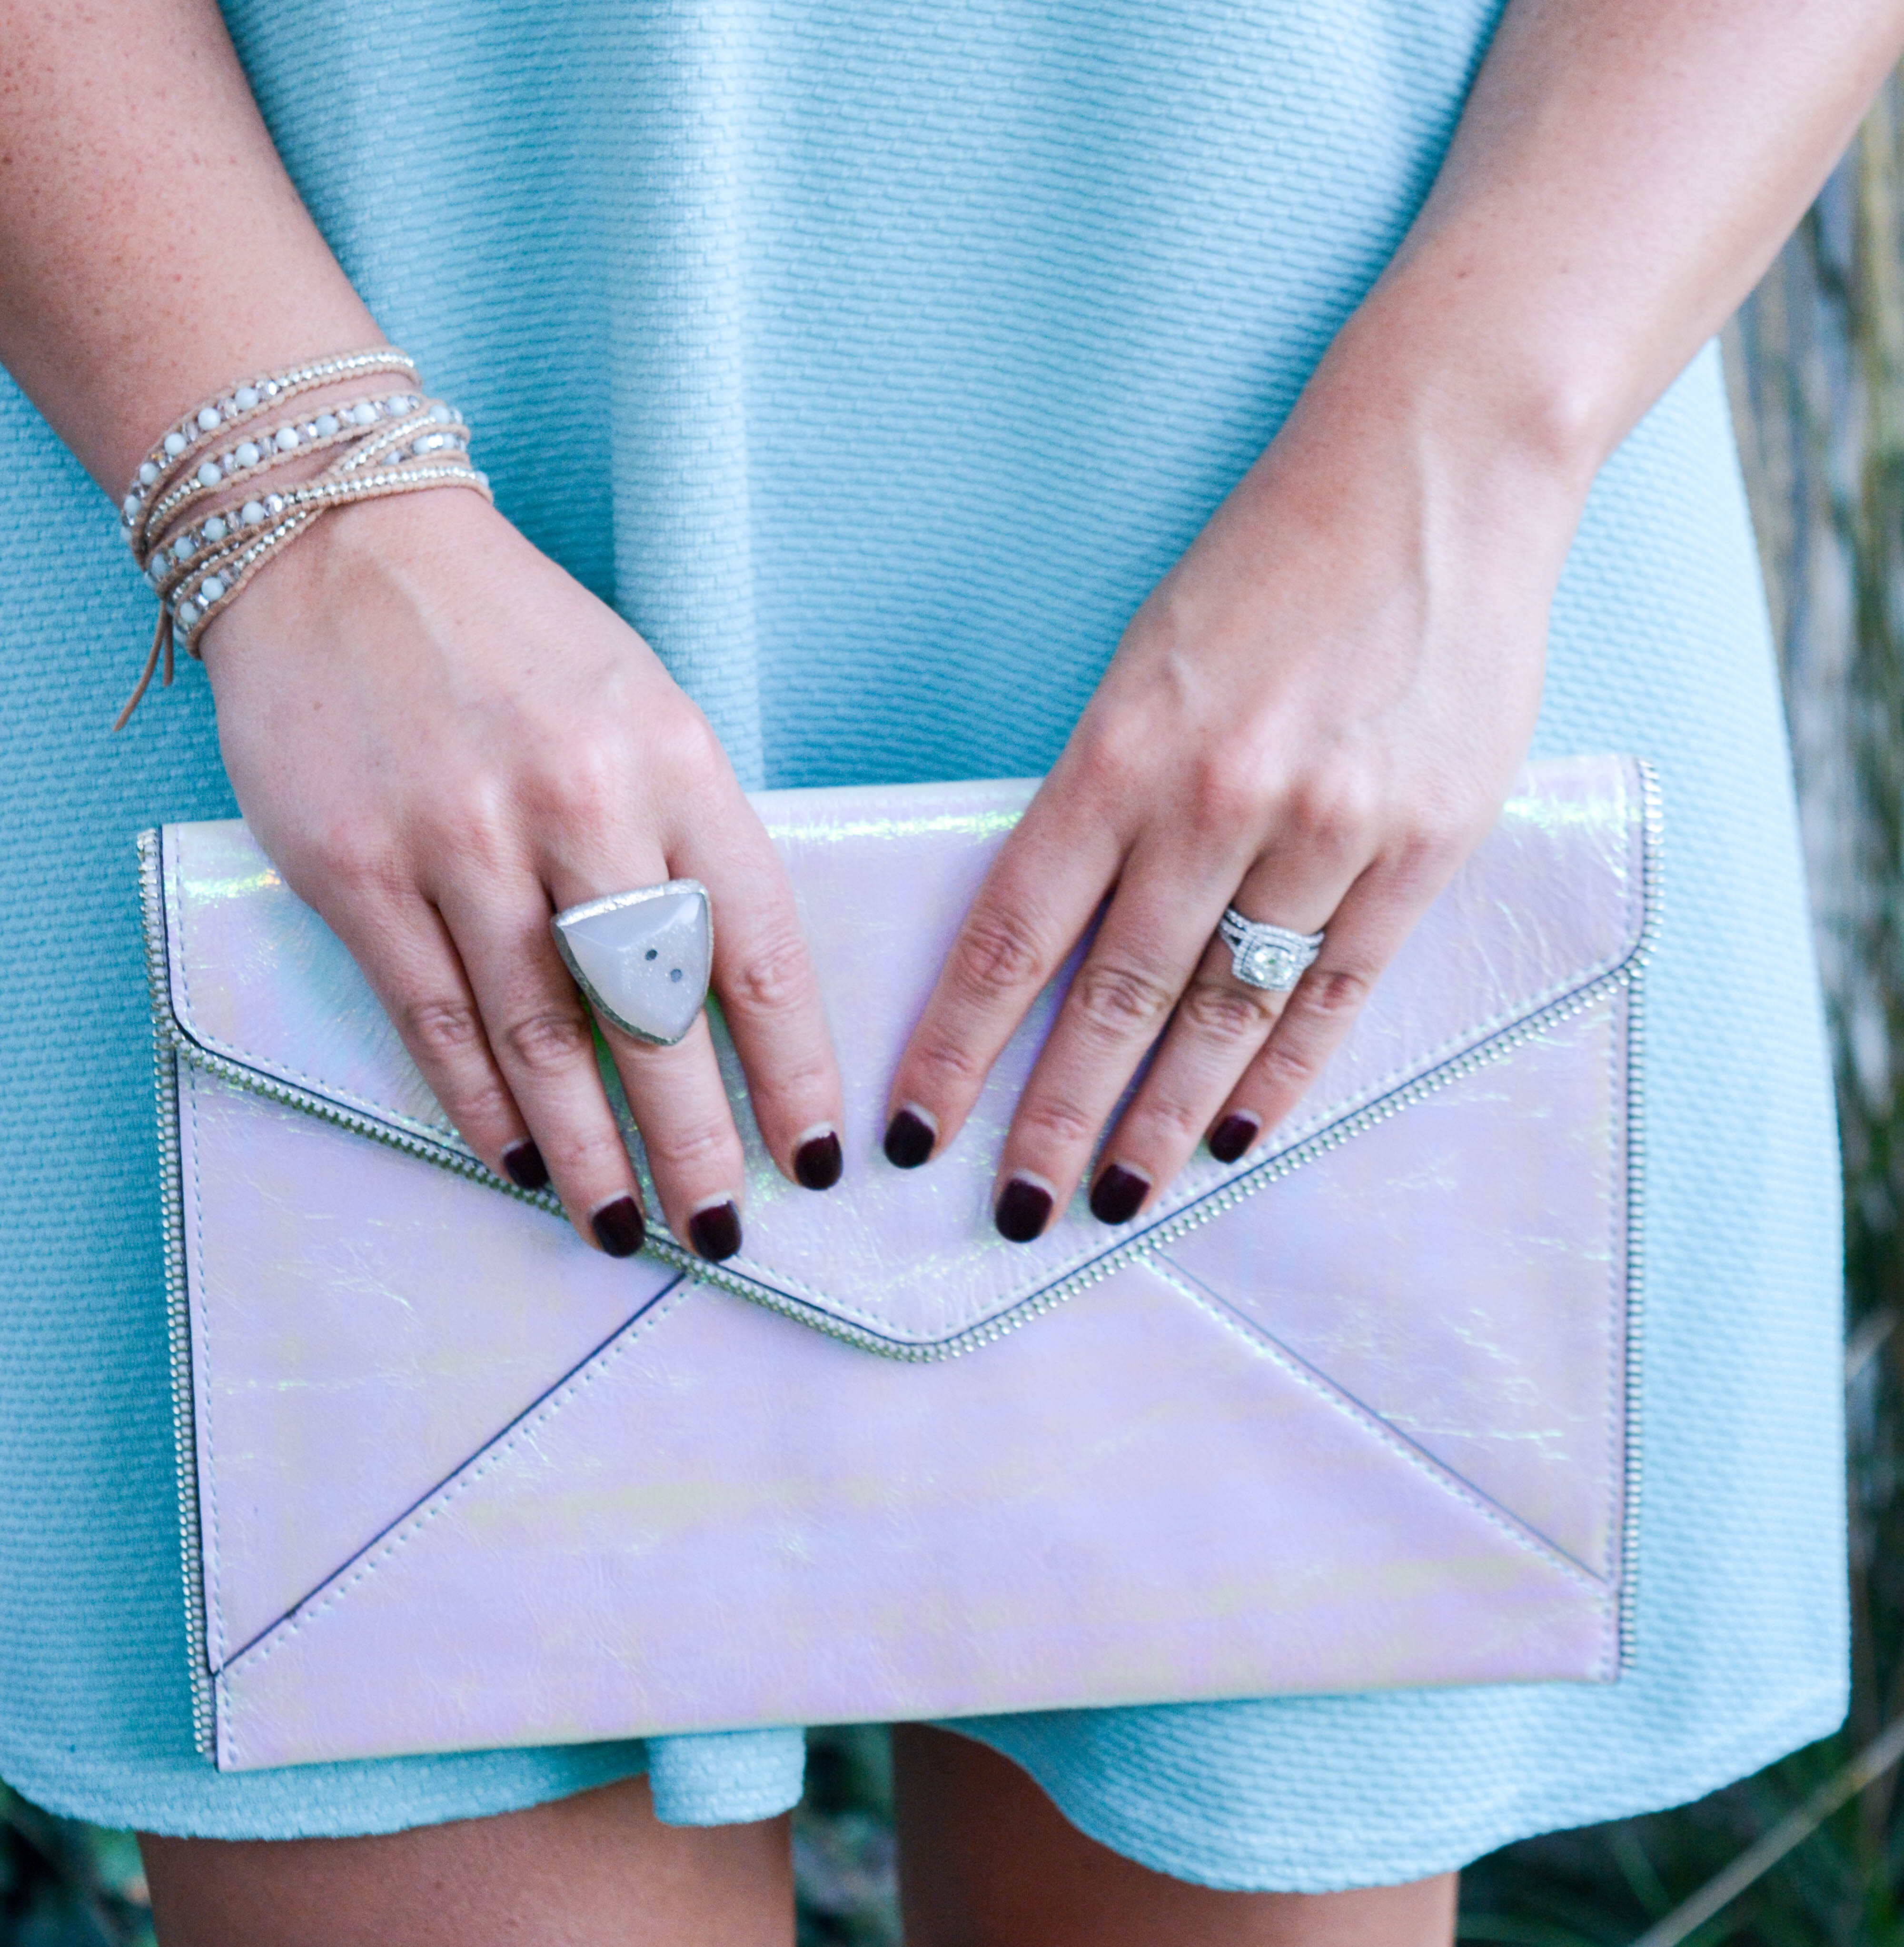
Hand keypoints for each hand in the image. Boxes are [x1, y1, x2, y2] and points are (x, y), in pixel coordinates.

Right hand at [201, 489, 845, 1260]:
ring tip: (625, 1227)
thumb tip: (722, 1000)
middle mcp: (579, 804)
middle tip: (723, 1231)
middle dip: (697, 1140)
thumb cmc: (517, 643)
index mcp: (675, 764)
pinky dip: (481, 1106)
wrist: (341, 542)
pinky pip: (434, 1017)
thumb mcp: (646, 712)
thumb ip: (686, 843)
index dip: (794, 1070)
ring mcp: (461, 837)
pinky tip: (520, 1161)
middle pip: (656, 1013)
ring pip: (543, 1036)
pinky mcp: (358, 866)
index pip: (757, 950)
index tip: (815, 1157)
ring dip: (589, 1150)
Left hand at [884, 347, 1577, 1239]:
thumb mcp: (1145, 662)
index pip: (1016, 934)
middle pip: (1116, 1001)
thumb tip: (1057, 936)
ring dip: (1164, 1122)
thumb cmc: (1268, 564)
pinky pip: (1337, 994)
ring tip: (1118, 1197)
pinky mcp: (1424, 848)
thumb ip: (1104, 800)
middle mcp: (1218, 803)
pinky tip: (1238, 1137)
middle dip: (1055, 1120)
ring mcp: (1330, 832)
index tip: (917, 1128)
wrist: (1435, 474)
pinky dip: (1282, 1076)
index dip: (960, 1044)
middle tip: (1014, 1211)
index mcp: (1124, 751)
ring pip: (1227, 1017)